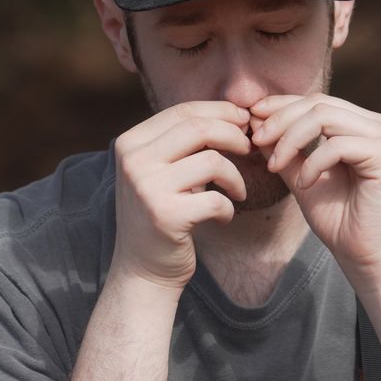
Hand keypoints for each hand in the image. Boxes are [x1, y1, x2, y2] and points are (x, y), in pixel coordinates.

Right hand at [112, 101, 251, 288]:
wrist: (142, 269)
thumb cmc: (162, 213)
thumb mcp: (162, 170)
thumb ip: (184, 142)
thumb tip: (236, 112)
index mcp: (130, 143)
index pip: (183, 111)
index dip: (221, 112)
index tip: (244, 123)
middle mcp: (134, 161)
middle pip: (199, 127)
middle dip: (234, 135)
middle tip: (250, 149)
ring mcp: (147, 188)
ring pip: (213, 161)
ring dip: (236, 177)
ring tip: (237, 192)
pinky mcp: (166, 216)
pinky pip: (216, 199)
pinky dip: (228, 208)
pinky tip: (223, 217)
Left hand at [250, 94, 380, 292]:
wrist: (363, 253)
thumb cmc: (336, 217)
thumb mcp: (299, 175)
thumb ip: (283, 149)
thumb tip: (255, 121)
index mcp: (358, 124)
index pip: (315, 101)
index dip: (280, 105)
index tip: (251, 118)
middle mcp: (375, 124)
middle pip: (318, 104)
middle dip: (279, 120)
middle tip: (256, 141)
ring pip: (324, 117)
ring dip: (290, 140)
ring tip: (275, 166)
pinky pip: (336, 146)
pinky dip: (312, 163)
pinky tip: (303, 185)